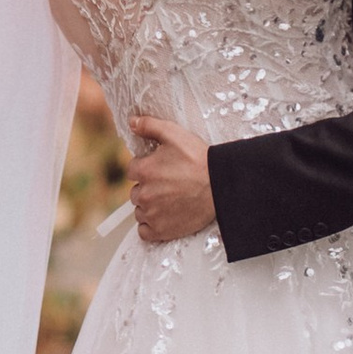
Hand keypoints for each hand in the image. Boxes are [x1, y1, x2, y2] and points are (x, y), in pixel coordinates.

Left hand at [128, 115, 215, 245]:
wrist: (221, 186)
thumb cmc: (199, 160)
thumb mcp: (175, 134)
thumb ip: (150, 126)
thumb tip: (131, 122)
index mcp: (143, 171)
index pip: (132, 170)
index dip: (145, 167)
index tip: (160, 169)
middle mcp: (144, 194)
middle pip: (136, 192)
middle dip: (148, 187)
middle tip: (168, 185)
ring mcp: (152, 214)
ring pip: (140, 211)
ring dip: (149, 207)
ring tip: (170, 200)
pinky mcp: (161, 231)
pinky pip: (144, 232)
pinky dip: (151, 226)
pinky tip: (164, 217)